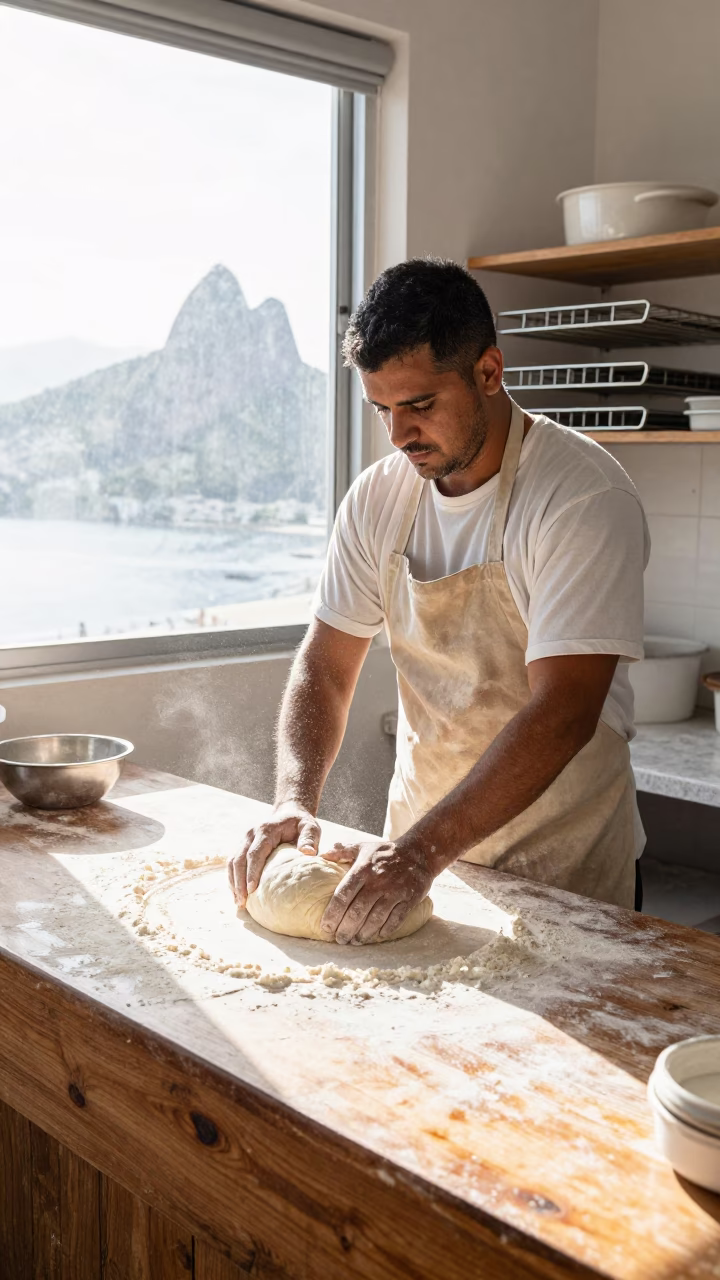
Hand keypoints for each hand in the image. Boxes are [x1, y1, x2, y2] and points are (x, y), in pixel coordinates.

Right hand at [227, 801, 320, 906]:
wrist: (289, 814)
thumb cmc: (301, 824)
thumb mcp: (310, 827)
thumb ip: (309, 838)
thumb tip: (308, 853)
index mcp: (266, 830)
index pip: (255, 853)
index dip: (252, 872)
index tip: (252, 890)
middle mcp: (251, 834)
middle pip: (239, 859)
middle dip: (239, 882)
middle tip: (243, 902)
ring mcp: (244, 840)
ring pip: (232, 862)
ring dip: (233, 882)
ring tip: (239, 902)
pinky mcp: (242, 846)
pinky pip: (233, 863)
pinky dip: (233, 879)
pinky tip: (237, 894)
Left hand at [320, 837, 435, 944]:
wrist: (419, 852)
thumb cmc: (386, 852)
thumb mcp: (362, 847)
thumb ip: (342, 851)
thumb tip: (321, 855)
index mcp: (362, 869)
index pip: (342, 896)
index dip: (333, 914)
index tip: (326, 927)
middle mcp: (377, 882)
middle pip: (357, 912)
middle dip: (345, 929)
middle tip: (339, 940)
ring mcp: (394, 892)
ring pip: (375, 919)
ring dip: (363, 934)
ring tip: (355, 941)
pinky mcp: (409, 899)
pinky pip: (395, 920)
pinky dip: (384, 931)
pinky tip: (376, 936)